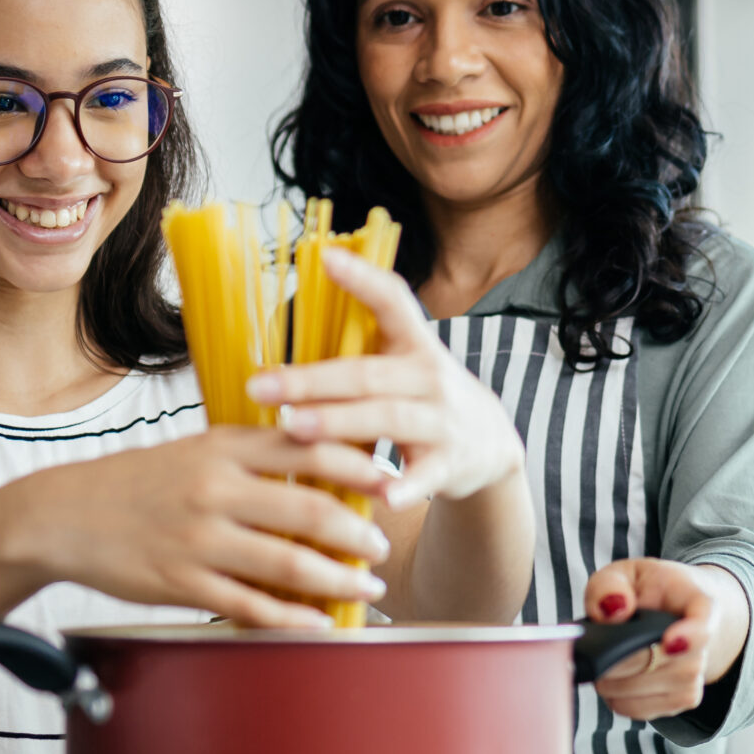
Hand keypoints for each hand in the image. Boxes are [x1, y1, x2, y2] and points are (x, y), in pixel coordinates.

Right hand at [0, 426, 392, 628]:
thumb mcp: (196, 449)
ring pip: (287, 564)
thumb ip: (255, 453)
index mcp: (222, 447)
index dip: (360, 467)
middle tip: (383, 545)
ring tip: (366, 586)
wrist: (64, 515)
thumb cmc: (138, 482)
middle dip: (358, 532)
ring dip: (338, 579)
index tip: (390, 480)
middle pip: (310, 510)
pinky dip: (293, 618)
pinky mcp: (182, 583)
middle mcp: (214, 490)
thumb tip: (322, 461)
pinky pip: (251, 606)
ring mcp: (198, 539)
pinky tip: (320, 621)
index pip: (309, 449)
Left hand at [245, 247, 525, 506]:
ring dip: (339, 423)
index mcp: (414, 343)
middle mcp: (431, 375)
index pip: (392, 300)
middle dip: (312, 380)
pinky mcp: (450, 462)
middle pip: (367, 374)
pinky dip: (405, 486)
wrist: (491, 445)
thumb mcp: (405, 360)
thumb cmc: (425, 397)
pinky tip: (382, 496)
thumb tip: (288, 320)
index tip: (325, 257)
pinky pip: (424, 475)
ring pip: (388, 417)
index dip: (362, 278)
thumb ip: (360, 345)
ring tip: (294, 427)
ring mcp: (442, 419)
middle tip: (261, 385)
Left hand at [583, 559, 749, 720]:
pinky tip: (617, 676)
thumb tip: (612, 610)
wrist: (684, 612)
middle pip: (658, 665)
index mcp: (701, 604)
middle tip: (597, 646)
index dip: (689, 637)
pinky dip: (615, 696)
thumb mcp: (627, 573)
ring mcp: (695, 678)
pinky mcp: (682, 702)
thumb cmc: (653, 591)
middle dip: (615, 659)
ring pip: (640, 691)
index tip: (670, 643)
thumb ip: (610, 585)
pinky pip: (636, 709)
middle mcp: (705, 647)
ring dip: (611, 680)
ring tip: (609, 657)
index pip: (703, 626)